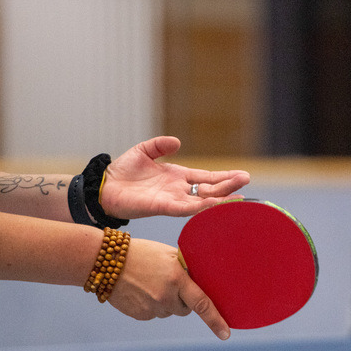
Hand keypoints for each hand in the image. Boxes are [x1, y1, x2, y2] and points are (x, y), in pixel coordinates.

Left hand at [100, 136, 249, 218]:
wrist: (103, 187)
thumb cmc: (123, 171)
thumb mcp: (144, 151)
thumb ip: (160, 145)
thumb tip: (177, 142)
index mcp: (178, 177)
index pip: (207, 177)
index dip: (224, 177)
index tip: (243, 175)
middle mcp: (179, 190)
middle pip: (210, 189)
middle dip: (228, 186)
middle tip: (246, 180)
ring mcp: (173, 200)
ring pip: (202, 201)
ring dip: (220, 199)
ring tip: (238, 197)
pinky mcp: (162, 207)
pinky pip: (185, 208)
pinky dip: (200, 207)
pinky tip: (213, 204)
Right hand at [106, 238, 230, 339]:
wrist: (106, 262)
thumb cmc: (140, 253)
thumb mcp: (167, 254)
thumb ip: (184, 269)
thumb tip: (199, 281)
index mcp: (177, 278)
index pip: (202, 303)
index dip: (216, 320)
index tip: (226, 334)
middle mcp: (166, 296)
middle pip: (185, 308)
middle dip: (182, 299)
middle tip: (169, 283)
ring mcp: (152, 308)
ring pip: (168, 311)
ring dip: (165, 301)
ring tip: (150, 283)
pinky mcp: (140, 315)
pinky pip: (154, 313)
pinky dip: (151, 305)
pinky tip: (141, 290)